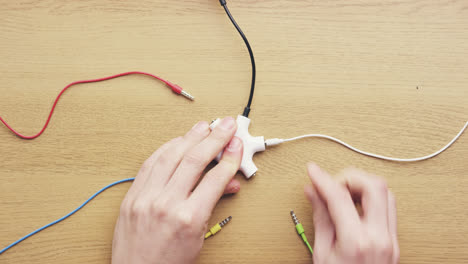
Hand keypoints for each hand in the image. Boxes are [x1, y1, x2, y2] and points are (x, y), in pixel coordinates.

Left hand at [112, 117, 242, 263]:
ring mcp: (145, 198)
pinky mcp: (131, 196)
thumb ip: (213, 204)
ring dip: (189, 137)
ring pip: (170, 155)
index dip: (229, 156)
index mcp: (187, 218)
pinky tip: (177, 141)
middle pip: (194, 159)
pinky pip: (149, 164)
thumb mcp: (200, 237)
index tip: (237, 143)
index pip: (214, 178)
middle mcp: (165, 204)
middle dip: (214, 138)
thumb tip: (229, 184)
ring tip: (203, 126)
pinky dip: (165, 149)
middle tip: (225, 124)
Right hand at [305, 164, 398, 263]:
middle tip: (332, 183)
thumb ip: (320, 218)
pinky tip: (355, 206)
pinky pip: (388, 208)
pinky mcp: (395, 241)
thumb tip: (313, 193)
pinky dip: (371, 199)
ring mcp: (392, 240)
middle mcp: (380, 237)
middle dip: (350, 177)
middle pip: (374, 186)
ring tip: (342, 194)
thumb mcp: (321, 253)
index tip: (313, 171)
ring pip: (386, 193)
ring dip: (363, 186)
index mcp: (358, 241)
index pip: (340, 196)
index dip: (323, 179)